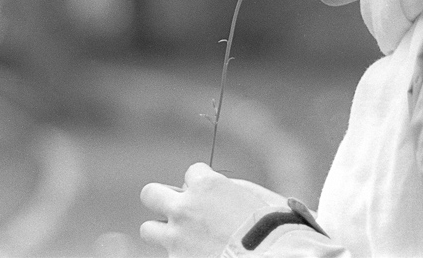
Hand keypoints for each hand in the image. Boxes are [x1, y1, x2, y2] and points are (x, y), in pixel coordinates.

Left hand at [140, 163, 275, 257]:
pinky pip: (170, 256)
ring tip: (181, 240)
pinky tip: (198, 256)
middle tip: (178, 210)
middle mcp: (185, 209)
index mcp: (206, 186)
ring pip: (148, 229)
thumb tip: (211, 189)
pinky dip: (181, 255)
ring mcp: (177, 238)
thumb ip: (228, 187)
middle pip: (151, 194)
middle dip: (161, 199)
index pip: (190, 173)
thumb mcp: (255, 195)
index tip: (213, 197)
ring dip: (163, 231)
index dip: (202, 185)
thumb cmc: (273, 228)